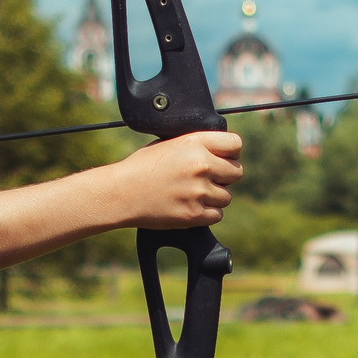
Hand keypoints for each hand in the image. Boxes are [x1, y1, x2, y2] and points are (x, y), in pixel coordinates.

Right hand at [114, 131, 242, 228]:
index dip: (231, 153)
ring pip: (227, 196)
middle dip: (224, 177)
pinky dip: (207, 213)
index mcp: (195, 143)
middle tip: (206, 179)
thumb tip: (220, 151)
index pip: (235, 145)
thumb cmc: (142, 167)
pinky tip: (189, 205)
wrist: (121, 193)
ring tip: (191, 193)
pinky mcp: (194, 214)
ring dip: (214, 197)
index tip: (223, 159)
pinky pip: (217, 214)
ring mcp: (199, 191)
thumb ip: (197, 146)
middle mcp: (201, 165)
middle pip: (236, 172)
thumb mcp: (169, 144)